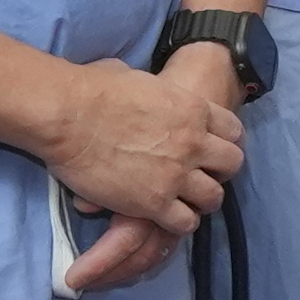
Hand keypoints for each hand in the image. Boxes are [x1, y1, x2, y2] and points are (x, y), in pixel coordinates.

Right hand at [48, 48, 244, 289]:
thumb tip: (137, 84)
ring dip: (202, 200)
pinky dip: (180, 222)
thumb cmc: (93, 89)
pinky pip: (185, 222)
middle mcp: (194, 143)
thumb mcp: (139, 78)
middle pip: (231, 163)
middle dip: (220, 170)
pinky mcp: (155, 202)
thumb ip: (154, 90)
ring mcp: (177, 175)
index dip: (223, 141)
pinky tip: (167, 217)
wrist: (67, 116)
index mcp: (194, 108)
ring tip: (187, 201)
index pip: (232, 130)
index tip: (211, 148)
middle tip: (202, 175)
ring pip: (213, 197)